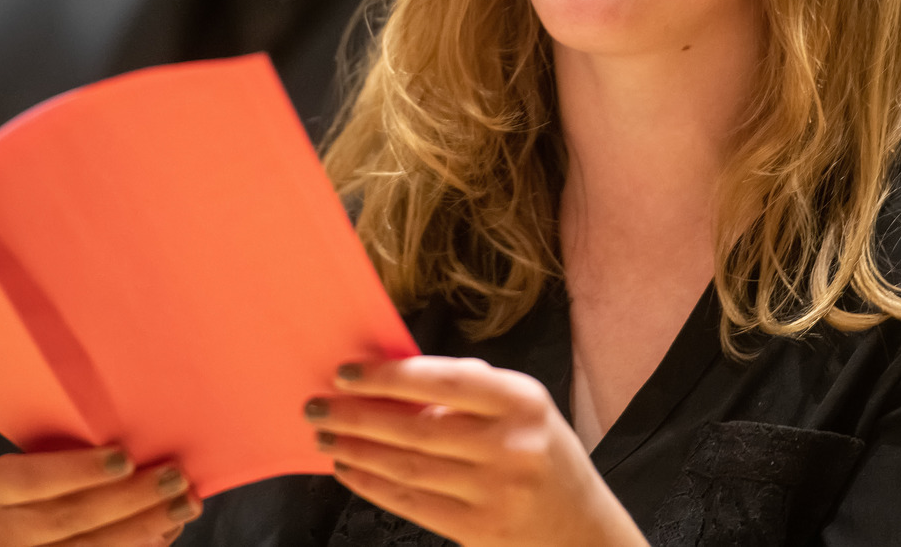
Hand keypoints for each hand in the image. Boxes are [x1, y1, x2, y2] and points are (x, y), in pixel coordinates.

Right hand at [0, 446, 200, 545]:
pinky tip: (162, 535)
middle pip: (69, 518)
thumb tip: (139, 451)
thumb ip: (75, 455)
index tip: (126, 458)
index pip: (35, 478)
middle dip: (130, 498)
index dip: (81, 471)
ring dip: (143, 528)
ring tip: (183, 507)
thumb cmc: (44, 487)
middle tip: (176, 479)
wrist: (18, 538)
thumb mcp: (43, 465)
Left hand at [305, 356, 646, 546]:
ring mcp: (497, 493)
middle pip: (415, 427)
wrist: (584, 530)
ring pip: (407, 468)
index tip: (347, 373)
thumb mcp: (523, 406)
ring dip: (357, 451)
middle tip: (317, 406)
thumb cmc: (543, 452)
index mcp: (522, 399)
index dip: (388, 376)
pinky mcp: (480, 531)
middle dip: (356, 416)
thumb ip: (470, 386)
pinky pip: (412, 505)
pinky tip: (349, 470)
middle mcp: (512, 445)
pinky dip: (373, 485)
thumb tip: (398, 369)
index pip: (442, 380)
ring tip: (326, 437)